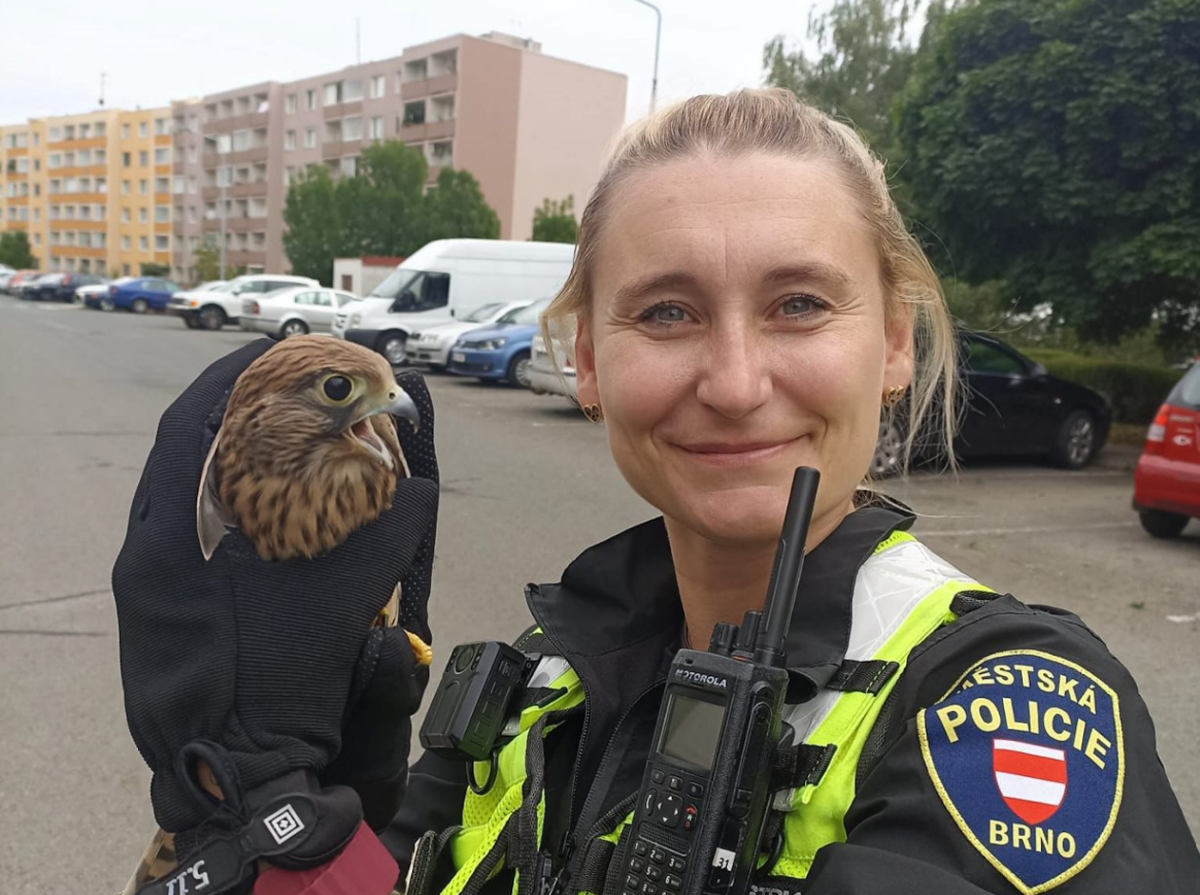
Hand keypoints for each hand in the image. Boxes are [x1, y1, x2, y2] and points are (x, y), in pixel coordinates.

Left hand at [113, 340, 438, 878]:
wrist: (246, 774)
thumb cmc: (286, 690)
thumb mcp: (342, 607)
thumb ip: (384, 537)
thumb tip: (422, 486)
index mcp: (174, 540)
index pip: (191, 427)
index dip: (234, 378)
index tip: (277, 348)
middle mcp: (151, 548)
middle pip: (185, 449)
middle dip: (240, 408)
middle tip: (295, 382)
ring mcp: (152, 573)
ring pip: (188, 486)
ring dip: (238, 451)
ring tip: (290, 426)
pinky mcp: (163, 597)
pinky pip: (196, 526)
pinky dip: (237, 499)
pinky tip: (279, 494)